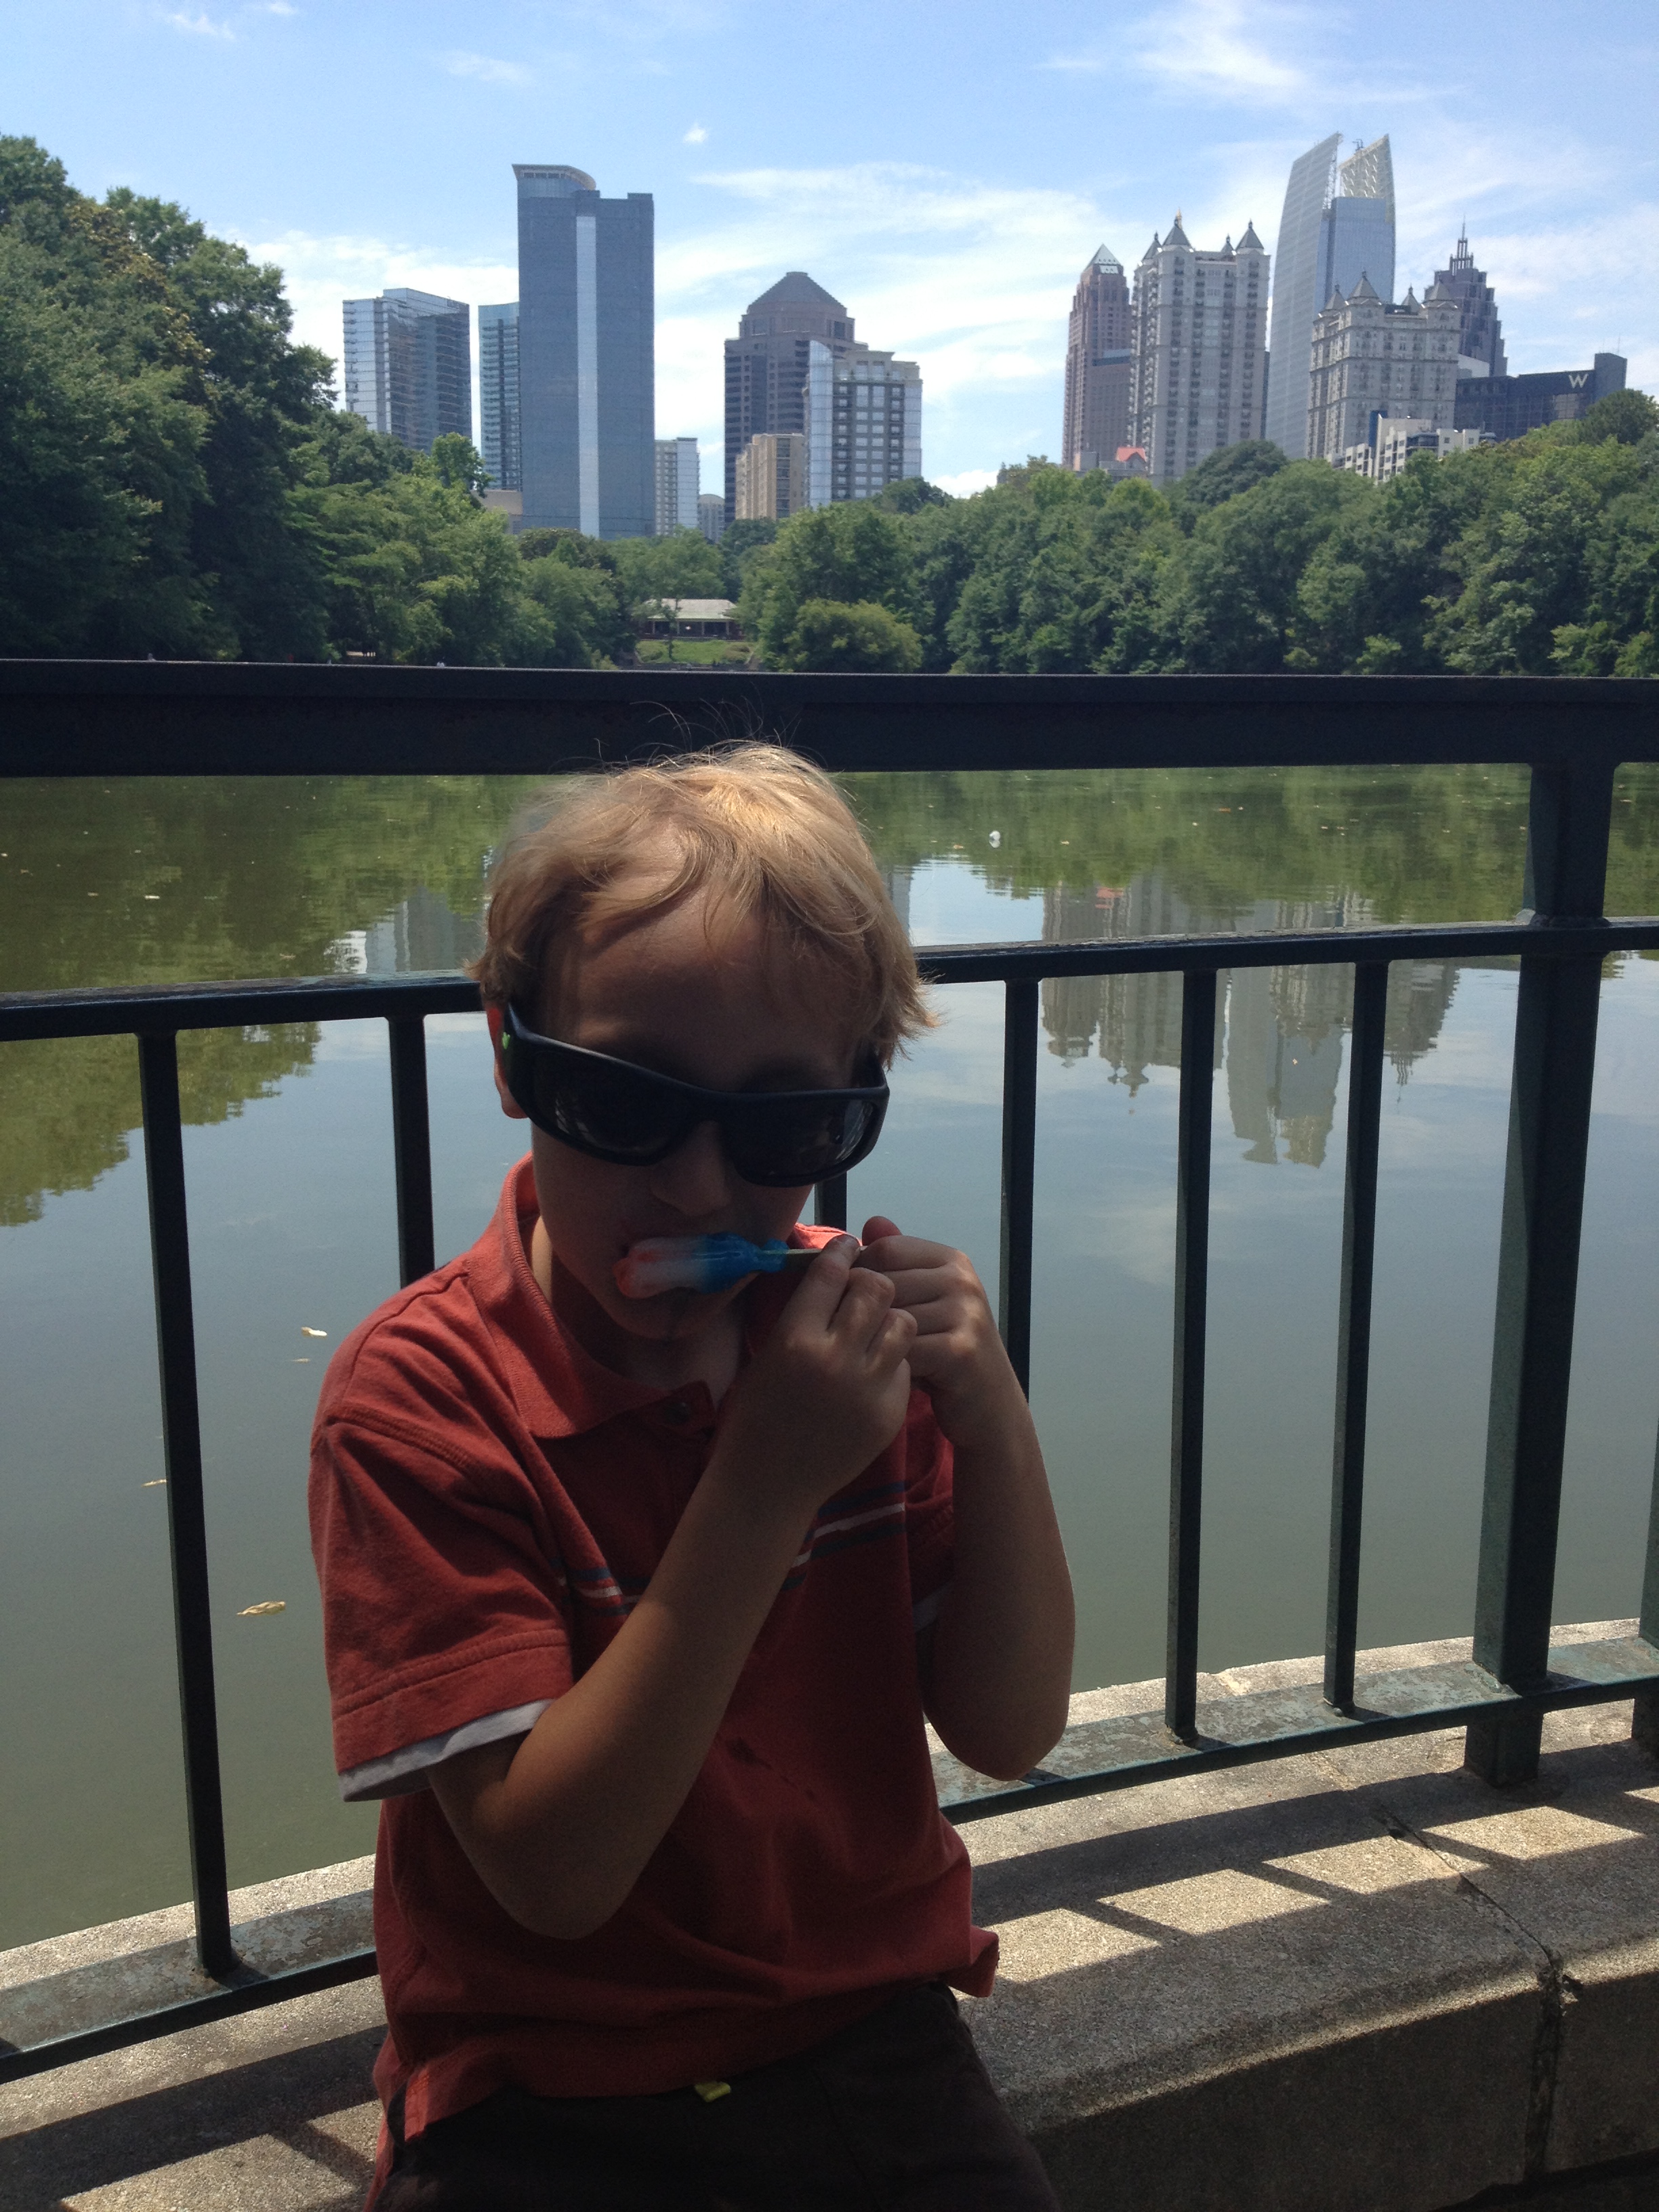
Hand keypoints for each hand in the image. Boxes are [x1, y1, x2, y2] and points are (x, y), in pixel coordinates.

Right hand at [715, 1236, 914, 1519]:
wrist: (769, 1483)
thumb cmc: (756, 1414)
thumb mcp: (767, 1355)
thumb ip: (802, 1313)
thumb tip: (832, 1270)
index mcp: (795, 1339)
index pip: (831, 1274)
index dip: (841, 1252)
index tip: (847, 1246)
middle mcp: (834, 1359)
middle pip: (875, 1289)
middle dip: (870, 1281)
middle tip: (862, 1289)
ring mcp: (867, 1388)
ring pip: (901, 1323)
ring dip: (888, 1317)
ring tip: (872, 1328)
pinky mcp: (890, 1412)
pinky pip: (904, 1366)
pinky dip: (892, 1360)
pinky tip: (872, 1369)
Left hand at [854, 1216, 1023, 1447]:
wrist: (989, 1404)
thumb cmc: (947, 1350)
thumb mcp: (925, 1301)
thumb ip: (899, 1262)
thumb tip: (871, 1221)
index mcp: (950, 1259)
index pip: (884, 1249)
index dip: (859, 1276)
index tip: (854, 1305)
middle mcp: (961, 1279)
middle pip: (883, 1283)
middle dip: (865, 1314)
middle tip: (862, 1340)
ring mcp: (965, 1313)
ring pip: (890, 1318)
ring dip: (876, 1343)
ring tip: (879, 1359)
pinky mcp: (961, 1350)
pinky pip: (904, 1350)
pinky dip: (892, 1366)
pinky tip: (895, 1376)